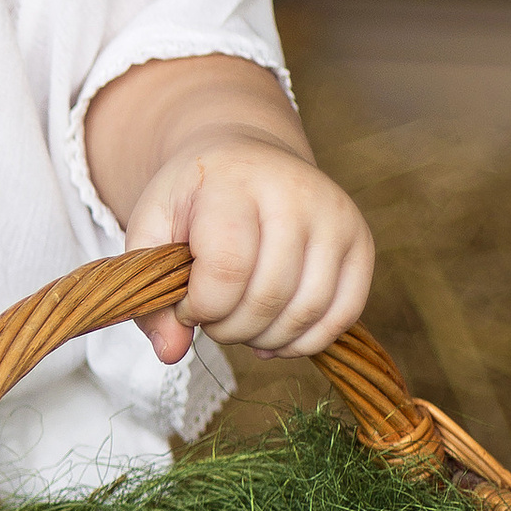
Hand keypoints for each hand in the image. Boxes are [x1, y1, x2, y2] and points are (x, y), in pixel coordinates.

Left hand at [85, 55, 375, 368]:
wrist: (247, 158)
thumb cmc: (195, 198)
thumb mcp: (151, 229)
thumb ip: (150, 292)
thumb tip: (171, 353)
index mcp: (235, 182)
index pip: (226, 271)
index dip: (200, 307)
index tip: (185, 304)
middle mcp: (295, 194)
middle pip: (267, 297)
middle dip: (229, 327)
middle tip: (212, 316)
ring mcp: (335, 217)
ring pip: (307, 312)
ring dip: (266, 338)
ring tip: (240, 323)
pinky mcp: (361, 241)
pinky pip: (343, 313)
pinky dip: (306, 340)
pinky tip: (274, 334)